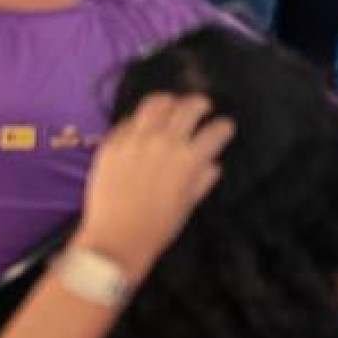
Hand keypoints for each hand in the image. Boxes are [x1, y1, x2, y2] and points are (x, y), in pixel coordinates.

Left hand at [77, 91, 233, 283]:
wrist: (117, 236)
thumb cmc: (159, 226)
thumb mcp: (189, 203)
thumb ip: (202, 179)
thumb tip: (211, 163)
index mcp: (189, 158)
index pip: (214, 132)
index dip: (223, 127)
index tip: (226, 125)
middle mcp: (163, 141)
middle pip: (186, 108)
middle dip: (199, 104)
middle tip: (203, 105)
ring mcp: (134, 138)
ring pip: (154, 104)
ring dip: (168, 101)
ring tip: (172, 103)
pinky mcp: (111, 141)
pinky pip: (128, 120)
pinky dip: (141, 118)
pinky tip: (144, 122)